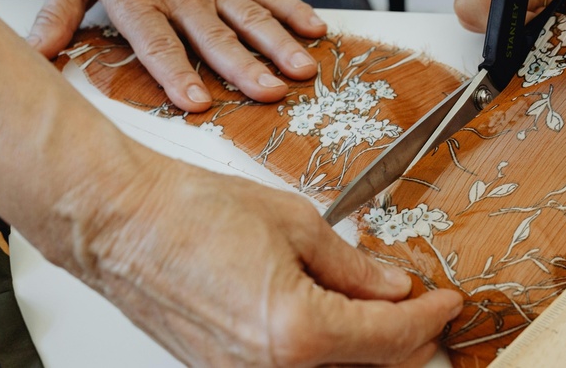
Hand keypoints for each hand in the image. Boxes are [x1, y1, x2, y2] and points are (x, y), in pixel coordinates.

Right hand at [0, 0, 460, 365]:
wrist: (117, 221)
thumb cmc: (189, 211)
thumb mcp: (295, 223)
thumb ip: (352, 266)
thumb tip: (392, 286)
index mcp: (297, 331)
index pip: (390, 336)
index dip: (430, 318)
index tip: (448, 302)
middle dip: (408, 344)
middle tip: (429, 317)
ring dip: (370, 352)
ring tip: (391, 319)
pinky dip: (327, 353)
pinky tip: (340, 324)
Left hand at [28, 0, 326, 112]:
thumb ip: (58, 14)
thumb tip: (38, 53)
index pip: (158, 43)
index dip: (177, 74)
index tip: (196, 100)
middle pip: (215, 38)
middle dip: (244, 69)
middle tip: (268, 93)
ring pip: (251, 20)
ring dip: (279, 46)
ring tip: (301, 71)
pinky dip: (295, 11)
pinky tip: (316, 31)